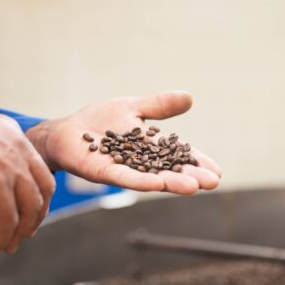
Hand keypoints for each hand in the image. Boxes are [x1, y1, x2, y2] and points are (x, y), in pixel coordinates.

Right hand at [0, 95, 55, 254]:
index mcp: (11, 132)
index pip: (37, 166)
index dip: (36, 192)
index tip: (29, 210)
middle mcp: (16, 147)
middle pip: (43, 187)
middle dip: (38, 213)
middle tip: (26, 232)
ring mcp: (8, 166)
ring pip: (29, 208)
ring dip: (21, 231)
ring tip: (7, 245)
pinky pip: (8, 221)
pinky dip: (2, 238)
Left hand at [26, 91, 220, 193]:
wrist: (67, 130)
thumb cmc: (100, 120)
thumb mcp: (133, 108)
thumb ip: (159, 106)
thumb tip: (189, 97)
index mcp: (150, 147)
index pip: (179, 156)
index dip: (197, 163)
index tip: (217, 172)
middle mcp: (140, 162)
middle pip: (170, 171)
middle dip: (190, 176)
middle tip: (213, 183)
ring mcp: (123, 168)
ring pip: (151, 177)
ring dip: (171, 183)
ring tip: (192, 187)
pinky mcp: (103, 171)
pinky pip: (124, 178)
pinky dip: (140, 181)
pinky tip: (156, 184)